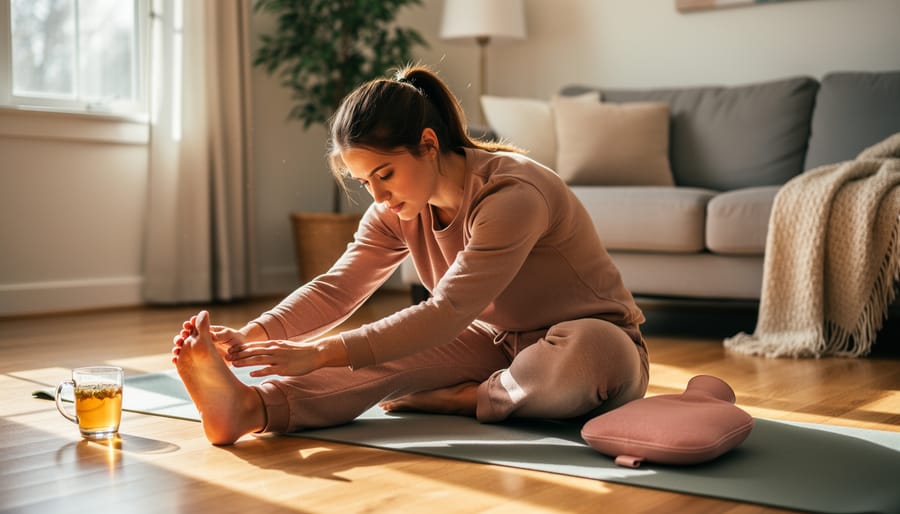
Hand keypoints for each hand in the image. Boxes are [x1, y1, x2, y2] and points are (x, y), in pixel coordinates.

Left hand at [225, 335, 349, 377]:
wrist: (315, 353)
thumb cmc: (299, 352)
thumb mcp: (283, 347)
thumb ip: (272, 350)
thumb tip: (261, 353)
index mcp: (273, 345)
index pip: (253, 345)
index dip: (241, 348)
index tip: (230, 350)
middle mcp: (274, 350)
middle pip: (253, 351)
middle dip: (239, 354)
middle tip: (227, 357)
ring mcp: (279, 358)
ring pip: (258, 359)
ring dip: (245, 362)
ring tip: (234, 364)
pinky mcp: (284, 368)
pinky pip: (269, 369)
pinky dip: (259, 371)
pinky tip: (251, 374)